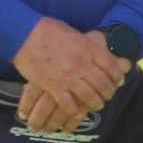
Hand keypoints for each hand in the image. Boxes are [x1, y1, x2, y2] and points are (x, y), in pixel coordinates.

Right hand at [13, 18, 127, 131]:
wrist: (24, 34)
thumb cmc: (47, 29)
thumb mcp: (74, 33)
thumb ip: (86, 44)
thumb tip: (95, 49)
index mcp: (89, 49)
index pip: (111, 66)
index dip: (117, 76)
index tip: (118, 81)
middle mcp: (82, 64)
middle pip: (103, 84)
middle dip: (108, 92)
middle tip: (108, 95)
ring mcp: (68, 77)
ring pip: (90, 96)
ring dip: (95, 103)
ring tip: (97, 105)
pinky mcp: (53, 86)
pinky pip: (68, 104)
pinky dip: (74, 111)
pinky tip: (77, 112)